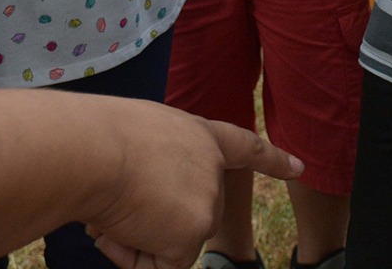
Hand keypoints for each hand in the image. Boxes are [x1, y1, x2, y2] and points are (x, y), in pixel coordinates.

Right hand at [84, 103, 301, 268]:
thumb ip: (156, 171)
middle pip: (190, 217)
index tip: (299, 167)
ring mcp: (208, 199)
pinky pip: (161, 266)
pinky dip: (132, 258)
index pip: (244, 146)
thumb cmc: (94, 139)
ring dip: (133, 239)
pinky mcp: (196, 229)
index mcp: (198, 134)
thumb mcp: (136, 142)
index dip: (272, 159)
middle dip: (150, 223)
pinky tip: (116, 229)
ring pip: (171, 244)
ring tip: (110, 208)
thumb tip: (143, 218)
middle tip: (111, 205)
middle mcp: (212, 166)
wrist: (92, 151)